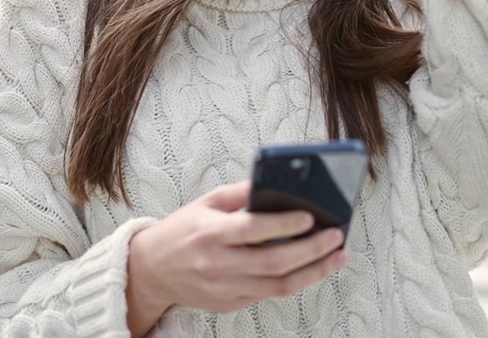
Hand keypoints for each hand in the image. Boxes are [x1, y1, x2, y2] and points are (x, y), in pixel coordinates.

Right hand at [126, 181, 346, 333]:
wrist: (151, 270)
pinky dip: (292, 281)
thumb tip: (277, 183)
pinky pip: (267, 295)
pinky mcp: (229, 305)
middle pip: (273, 263)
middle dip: (311, 250)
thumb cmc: (182, 230)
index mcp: (210, 234)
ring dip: (313, 272)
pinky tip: (310, 268)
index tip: (311, 216)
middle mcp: (217, 264)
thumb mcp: (206, 202)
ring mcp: (224, 289)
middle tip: (336, 237)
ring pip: (277, 286)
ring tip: (336, 257)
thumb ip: (241, 193)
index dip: (285, 224)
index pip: (253, 230)